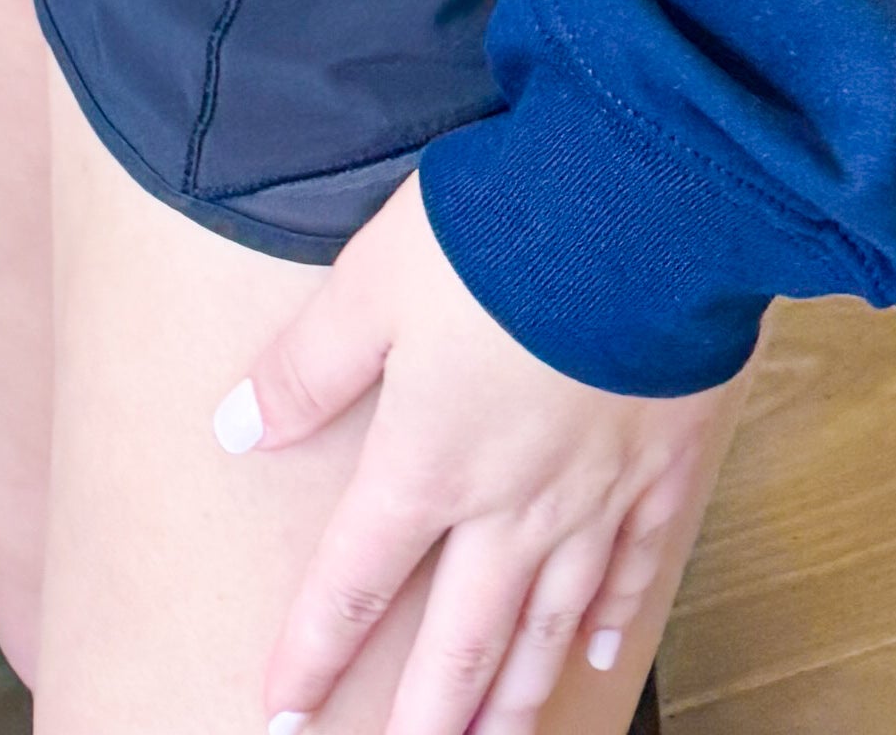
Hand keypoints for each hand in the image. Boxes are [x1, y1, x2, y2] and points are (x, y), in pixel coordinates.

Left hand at [217, 175, 739, 734]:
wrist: (645, 211)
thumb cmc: (500, 234)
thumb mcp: (371, 281)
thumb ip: (306, 365)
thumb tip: (234, 430)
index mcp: (429, 462)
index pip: (356, 580)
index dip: (315, 652)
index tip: (281, 713)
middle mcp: (511, 507)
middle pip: (461, 641)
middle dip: (426, 718)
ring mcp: (593, 497)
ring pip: (548, 628)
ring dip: (515, 700)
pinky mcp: (661, 470)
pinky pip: (632, 568)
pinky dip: (614, 620)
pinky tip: (603, 657)